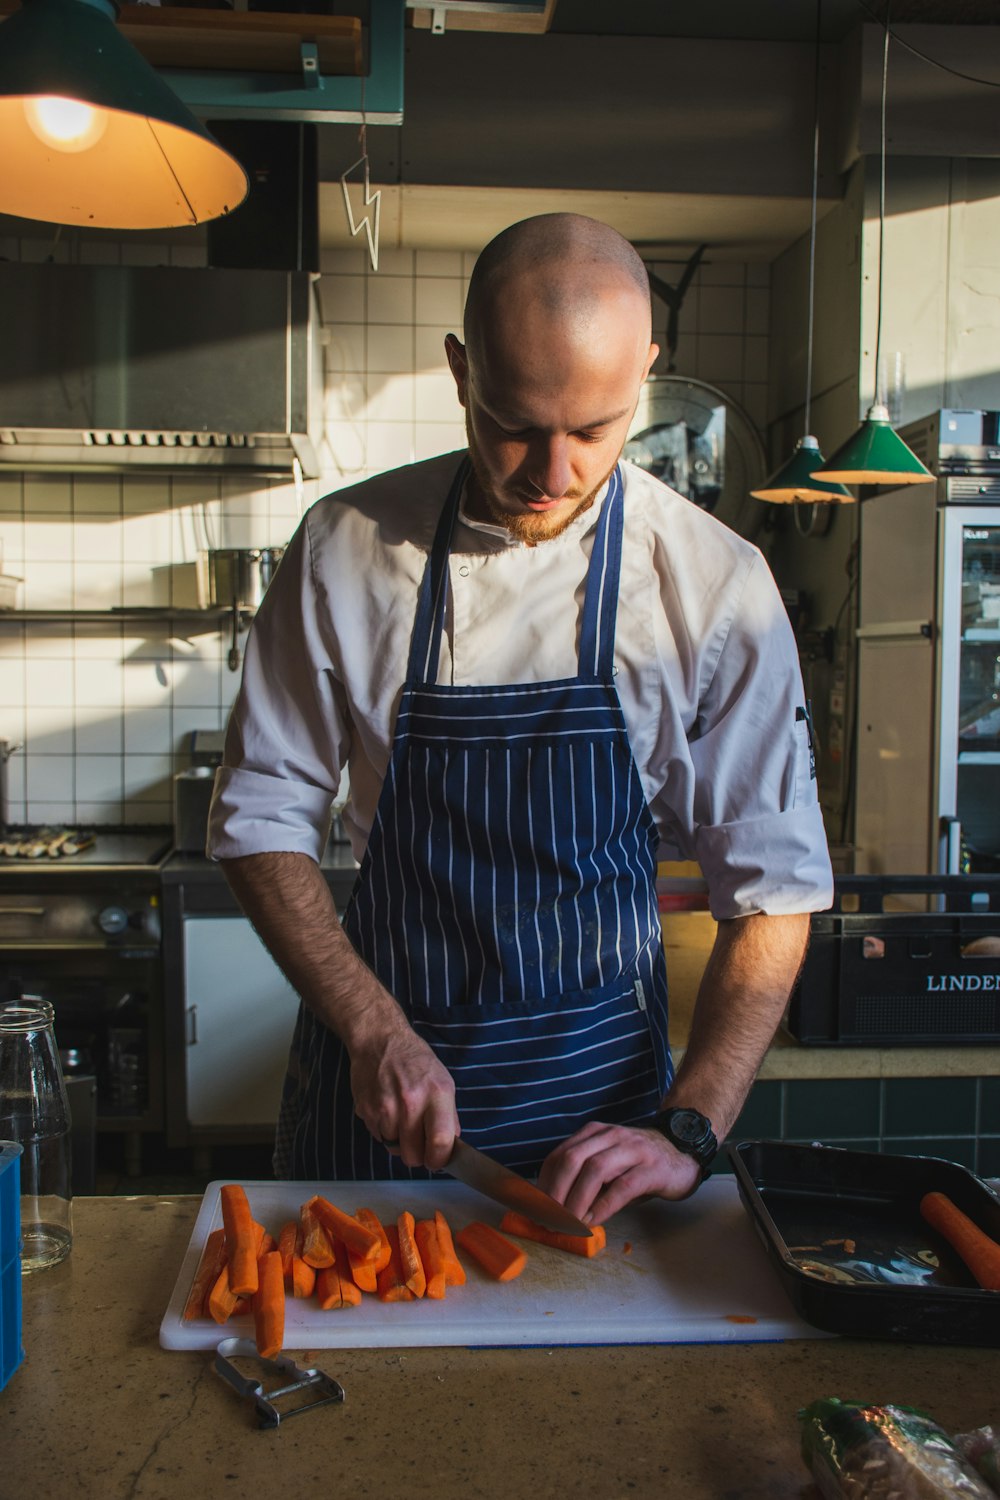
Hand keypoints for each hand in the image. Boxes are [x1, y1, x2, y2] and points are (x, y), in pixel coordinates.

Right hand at [349, 1020, 458, 1171]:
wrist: (379, 1041)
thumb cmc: (414, 1060)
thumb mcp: (443, 1081)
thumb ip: (449, 1116)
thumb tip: (450, 1147)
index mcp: (436, 1094)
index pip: (440, 1142)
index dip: (439, 1160)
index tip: (437, 1161)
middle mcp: (410, 1103)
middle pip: (413, 1156)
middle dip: (417, 1156)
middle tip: (419, 1143)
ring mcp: (385, 1108)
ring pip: (394, 1149)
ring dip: (399, 1141)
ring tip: (401, 1117)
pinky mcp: (366, 1111)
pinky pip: (378, 1137)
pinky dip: (384, 1131)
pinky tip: (387, 1110)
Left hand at [537, 1119, 701, 1225]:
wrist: (683, 1151)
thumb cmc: (639, 1163)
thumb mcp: (609, 1164)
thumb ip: (585, 1179)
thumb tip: (554, 1208)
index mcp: (594, 1133)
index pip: (559, 1155)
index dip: (543, 1184)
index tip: (534, 1209)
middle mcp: (610, 1136)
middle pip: (572, 1159)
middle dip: (555, 1193)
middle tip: (548, 1220)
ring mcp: (632, 1150)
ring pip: (595, 1170)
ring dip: (576, 1201)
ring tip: (568, 1224)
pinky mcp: (652, 1169)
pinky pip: (622, 1187)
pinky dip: (603, 1206)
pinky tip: (593, 1221)